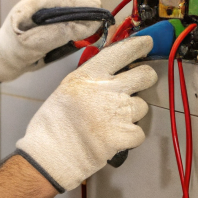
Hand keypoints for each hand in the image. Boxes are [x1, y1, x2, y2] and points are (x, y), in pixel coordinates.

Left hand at [0, 0, 107, 83]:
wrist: (5, 60)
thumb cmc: (13, 50)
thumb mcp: (30, 44)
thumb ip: (56, 34)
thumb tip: (84, 26)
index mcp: (36, 2)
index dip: (86, 5)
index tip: (102, 14)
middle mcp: (46, 4)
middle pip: (75, 3)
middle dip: (90, 13)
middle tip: (104, 25)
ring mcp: (51, 13)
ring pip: (76, 12)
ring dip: (87, 21)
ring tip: (98, 29)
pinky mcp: (55, 23)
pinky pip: (73, 21)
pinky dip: (81, 27)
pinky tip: (88, 33)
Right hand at [15, 36, 156, 191]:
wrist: (50, 154)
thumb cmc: (53, 124)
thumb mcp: (67, 89)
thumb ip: (91, 79)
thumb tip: (112, 74)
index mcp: (89, 76)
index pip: (122, 51)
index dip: (139, 46)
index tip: (147, 43)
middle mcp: (107, 89)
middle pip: (145, 76)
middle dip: (145, 79)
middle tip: (136, 86)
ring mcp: (118, 112)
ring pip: (142, 106)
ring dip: (132, 113)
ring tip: (113, 121)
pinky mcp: (124, 135)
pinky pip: (139, 132)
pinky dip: (130, 137)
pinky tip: (114, 137)